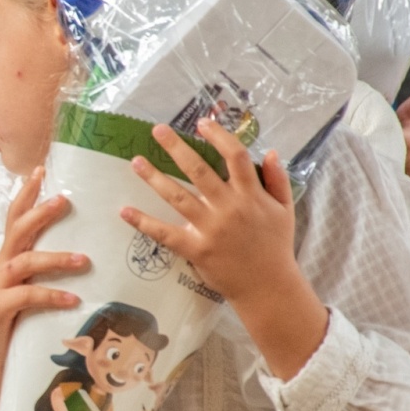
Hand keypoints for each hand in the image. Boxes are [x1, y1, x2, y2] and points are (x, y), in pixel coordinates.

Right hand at [0, 168, 87, 410]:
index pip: (15, 220)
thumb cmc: (11, 334)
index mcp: (8, 263)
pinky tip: (71, 299)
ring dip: (53, 257)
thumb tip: (90, 263)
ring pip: (22, 262)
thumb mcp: (30, 300)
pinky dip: (48, 296)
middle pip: (16, 230)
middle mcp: (0, 271)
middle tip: (65, 199)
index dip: (27, 194)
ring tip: (83, 259)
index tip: (43, 168)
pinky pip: (23, 298)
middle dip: (39, 212)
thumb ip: (47, 279)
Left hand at [123, 120, 301, 303]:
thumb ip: (277, 179)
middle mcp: (228, 207)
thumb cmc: (276, 246)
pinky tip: (125, 211)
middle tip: (157, 130)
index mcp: (250, 195)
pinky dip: (143, 223)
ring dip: (154, 177)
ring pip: (177, 196)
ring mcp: (210, 228)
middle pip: (198, 170)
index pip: (234, 156)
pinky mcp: (195, 249)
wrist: (268, 287)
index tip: (201, 123)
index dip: (218, 136)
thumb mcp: (284, 209)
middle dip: (176, 147)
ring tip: (136, 161)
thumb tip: (269, 151)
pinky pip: (165, 233)